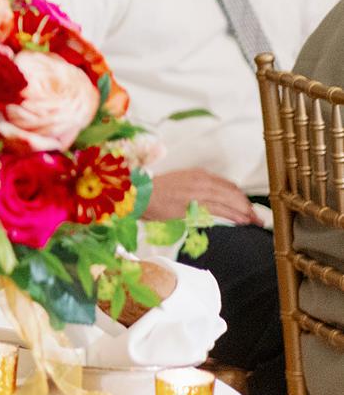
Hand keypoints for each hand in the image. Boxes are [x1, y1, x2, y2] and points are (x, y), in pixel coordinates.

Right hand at [143, 167, 257, 223]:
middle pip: (232, 192)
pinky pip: (220, 209)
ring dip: (244, 211)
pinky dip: (233, 215)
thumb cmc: (153, 192)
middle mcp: (201, 180)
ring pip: (229, 200)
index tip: (244, 204)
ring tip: (253, 220)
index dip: (238, 195)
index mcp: (197, 174)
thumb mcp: (178, 184)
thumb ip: (194, 189)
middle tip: (256, 215)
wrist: (138, 195)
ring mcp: (199, 191)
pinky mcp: (195, 204)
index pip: (226, 184)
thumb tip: (206, 200)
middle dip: (246, 204)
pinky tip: (242, 220)